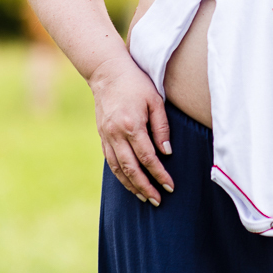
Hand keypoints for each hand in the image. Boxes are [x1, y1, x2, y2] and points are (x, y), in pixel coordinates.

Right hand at [89, 54, 173, 204]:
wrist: (107, 72)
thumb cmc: (136, 83)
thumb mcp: (155, 100)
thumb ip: (162, 127)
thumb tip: (166, 152)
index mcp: (131, 125)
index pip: (147, 157)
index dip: (159, 174)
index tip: (170, 186)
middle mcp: (116, 134)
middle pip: (131, 169)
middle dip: (145, 187)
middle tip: (158, 200)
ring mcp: (106, 136)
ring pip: (118, 169)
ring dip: (131, 185)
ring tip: (144, 198)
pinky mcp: (102, 136)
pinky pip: (110, 161)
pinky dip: (120, 175)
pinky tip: (129, 183)